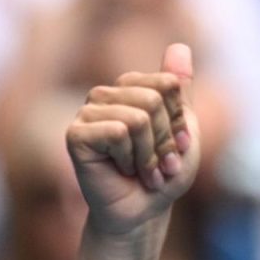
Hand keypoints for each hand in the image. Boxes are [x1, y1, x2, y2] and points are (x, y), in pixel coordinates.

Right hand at [66, 43, 199, 235]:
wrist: (140, 213)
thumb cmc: (162, 174)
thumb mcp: (183, 131)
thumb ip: (180, 90)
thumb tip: (180, 45)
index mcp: (131, 87)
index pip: (168, 85)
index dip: (179, 124)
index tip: (176, 148)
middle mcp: (106, 93)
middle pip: (154, 100)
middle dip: (165, 142)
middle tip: (159, 166)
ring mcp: (87, 112)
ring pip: (138, 118)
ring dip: (149, 155)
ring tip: (142, 171)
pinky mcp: (75, 134)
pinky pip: (118, 133)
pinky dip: (130, 160)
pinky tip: (121, 171)